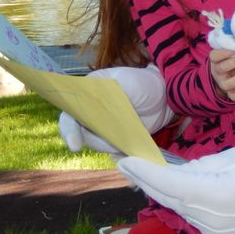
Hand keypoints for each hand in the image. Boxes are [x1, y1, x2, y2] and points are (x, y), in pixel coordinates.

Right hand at [58, 65, 174, 153]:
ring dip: (110, 144)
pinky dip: (119, 150)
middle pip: (80, 132)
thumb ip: (109, 95)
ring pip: (96, 143)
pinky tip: (131, 143)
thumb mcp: (128, 83)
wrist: (166, 97)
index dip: (68, 129)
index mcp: (88, 92)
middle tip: (115, 142)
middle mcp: (91, 110)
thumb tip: (94, 112)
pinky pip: (110, 149)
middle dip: (95, 140)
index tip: (75, 145)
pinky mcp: (116, 137)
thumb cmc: (145, 84)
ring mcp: (103, 125)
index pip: (70, 111)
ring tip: (130, 133)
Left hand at [117, 148, 234, 233]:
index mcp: (217, 193)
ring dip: (164, 192)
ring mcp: (215, 232)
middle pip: (170, 198)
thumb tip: (181, 172)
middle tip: (127, 165)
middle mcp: (212, 217)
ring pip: (180, 209)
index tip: (126, 161)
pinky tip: (177, 190)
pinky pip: (194, 218)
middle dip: (147, 181)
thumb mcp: (234, 158)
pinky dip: (184, 203)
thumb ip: (202, 166)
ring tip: (148, 174)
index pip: (171, 183)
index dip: (146, 172)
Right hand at [210, 49, 234, 100]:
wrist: (226, 76)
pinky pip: (234, 96)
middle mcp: (218, 72)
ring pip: (227, 84)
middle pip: (222, 68)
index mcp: (216, 61)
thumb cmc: (230, 60)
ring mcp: (223, 83)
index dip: (224, 53)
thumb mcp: (229, 53)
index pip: (214, 56)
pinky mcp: (230, 92)